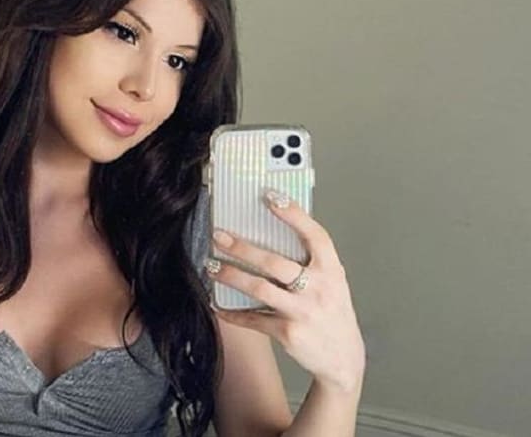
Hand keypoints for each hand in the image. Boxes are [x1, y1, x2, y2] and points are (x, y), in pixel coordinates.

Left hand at [205, 189, 365, 393]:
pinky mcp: (288, 333)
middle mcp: (319, 289)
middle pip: (274, 262)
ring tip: (212, 266)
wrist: (344, 358)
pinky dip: (232, 312)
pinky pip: (253, 319)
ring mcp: (303, 312)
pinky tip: (217, 304)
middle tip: (219, 236)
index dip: (293, 214)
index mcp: (332, 270)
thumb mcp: (333, 282)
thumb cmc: (332, 311)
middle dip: (242, 248)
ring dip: (231, 276)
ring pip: (259, 288)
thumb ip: (311, 261)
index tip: (270, 197)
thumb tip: (275, 233)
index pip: (315, 235)